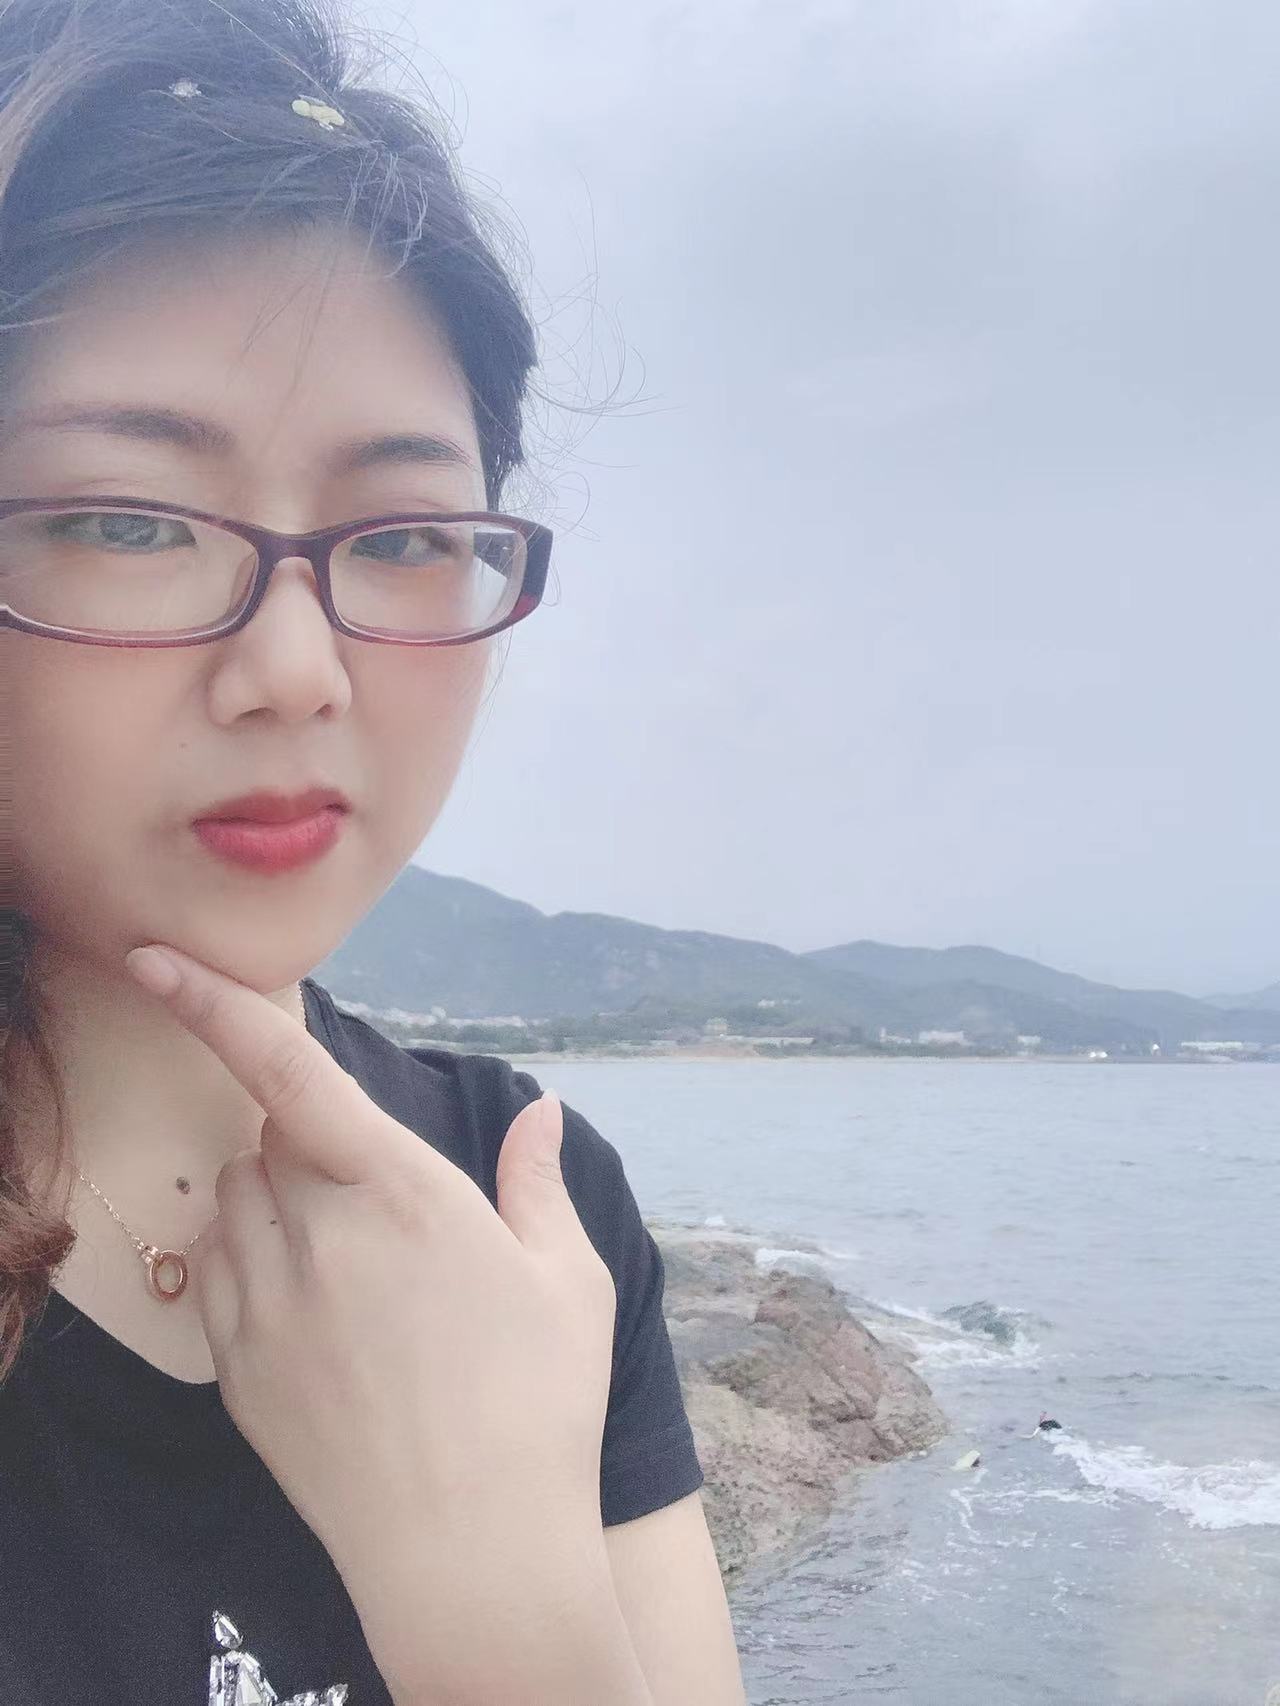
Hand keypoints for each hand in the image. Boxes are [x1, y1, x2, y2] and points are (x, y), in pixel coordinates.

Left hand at [122, 944, 618, 1587]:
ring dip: (271, 1198)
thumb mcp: (571, 1282)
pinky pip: (208, 1274)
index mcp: (400, 1193)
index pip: (287, 1070)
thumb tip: (543, 1109)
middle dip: (304, 1140)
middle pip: (266, 1137)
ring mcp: (266, 1305)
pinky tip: (302, 1300)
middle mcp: (318, 1235)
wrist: (470, 1554)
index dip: (211, 1003)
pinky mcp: (237, 1369)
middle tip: (372, 1197)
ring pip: (232, 1201)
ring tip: (345, 1258)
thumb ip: (538, 1184)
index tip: (155, 958)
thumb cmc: (539, 1407)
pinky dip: (240, 1260)